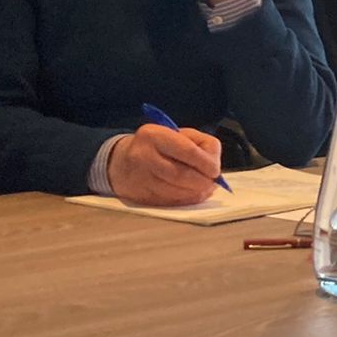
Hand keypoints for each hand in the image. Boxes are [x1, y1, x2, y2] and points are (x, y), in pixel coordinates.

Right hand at [108, 124, 222, 205]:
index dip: (206, 164)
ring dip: (195, 193)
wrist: (121, 161)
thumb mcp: (177, 134)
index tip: (215, 171)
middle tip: (212, 184)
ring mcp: (140, 177)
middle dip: (202, 182)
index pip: (187, 151)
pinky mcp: (139, 195)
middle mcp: (143, 155)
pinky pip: (169, 201)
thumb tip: (214, 169)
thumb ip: (200, 146)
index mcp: (154, 135)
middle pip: (181, 175)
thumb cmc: (158, 146)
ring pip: (176, 191)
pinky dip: (185, 200)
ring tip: (204, 189)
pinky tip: (191, 195)